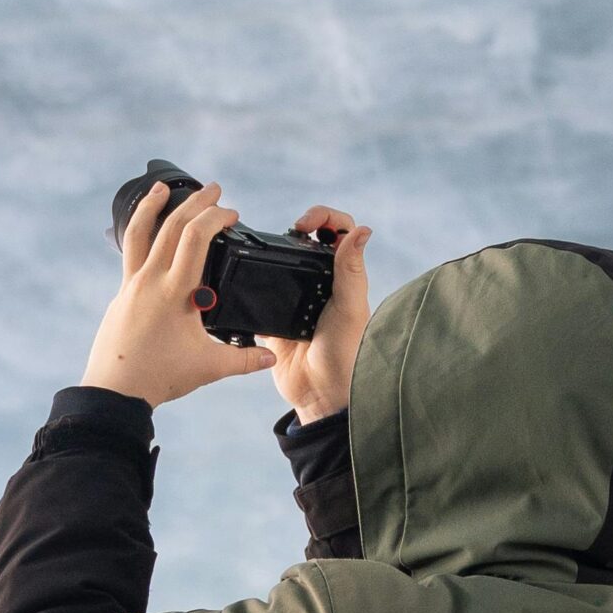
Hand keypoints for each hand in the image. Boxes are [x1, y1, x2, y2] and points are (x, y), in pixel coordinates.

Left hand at [81, 179, 277, 406]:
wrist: (114, 390)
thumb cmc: (159, 376)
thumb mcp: (208, 367)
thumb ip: (244, 359)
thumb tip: (272, 357)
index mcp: (175, 291)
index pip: (196, 237)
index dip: (216, 217)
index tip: (232, 214)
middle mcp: (150, 280)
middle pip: (172, 225)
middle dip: (196, 203)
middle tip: (215, 189)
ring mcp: (132, 284)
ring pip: (140, 232)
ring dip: (154, 205)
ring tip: (163, 188)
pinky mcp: (123, 294)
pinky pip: (131, 253)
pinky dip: (141, 233)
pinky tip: (147, 232)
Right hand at [258, 207, 372, 422]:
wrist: (321, 396)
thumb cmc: (346, 355)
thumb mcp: (350, 308)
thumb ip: (351, 270)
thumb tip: (363, 230)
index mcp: (344, 277)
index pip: (341, 231)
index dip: (325, 217)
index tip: (306, 222)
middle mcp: (322, 285)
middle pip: (309, 242)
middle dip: (297, 229)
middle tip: (289, 232)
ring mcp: (296, 301)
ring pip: (282, 265)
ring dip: (273, 253)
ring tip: (264, 252)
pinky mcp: (274, 320)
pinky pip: (260, 296)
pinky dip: (254, 286)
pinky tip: (248, 281)